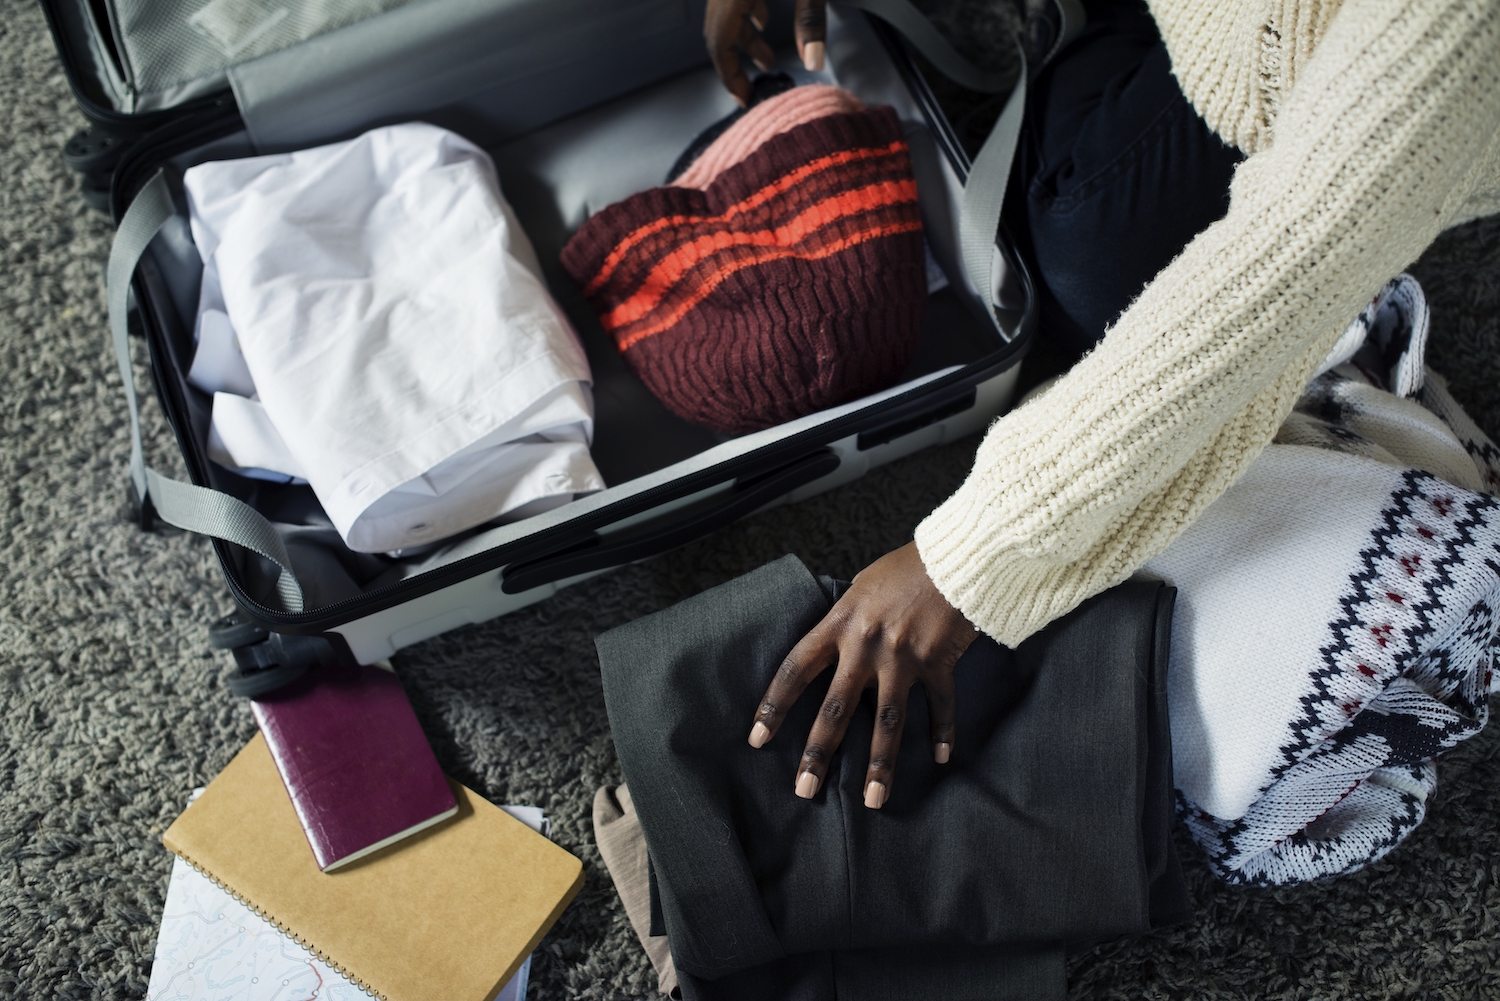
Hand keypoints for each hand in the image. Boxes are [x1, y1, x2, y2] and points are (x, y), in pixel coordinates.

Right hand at [705, 0, 827, 104]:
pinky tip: (763, 21)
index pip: (719, 41)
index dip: (729, 75)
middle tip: (752, 92)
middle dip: (735, 65)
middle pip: (718, 33)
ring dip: (745, 41)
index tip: (744, 100)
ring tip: (767, 62)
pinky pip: (735, 1)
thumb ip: (810, 20)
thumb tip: (813, 63)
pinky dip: (747, 18)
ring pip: (727, 17)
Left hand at [747, 542, 978, 807]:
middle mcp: (866, 645)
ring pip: (887, 720)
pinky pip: (940, 705)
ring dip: (879, 763)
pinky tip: (941, 759)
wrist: (956, 555)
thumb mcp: (860, 586)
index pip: (796, 669)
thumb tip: (830, 647)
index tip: (758, 738)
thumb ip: (844, 620)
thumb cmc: (905, 567)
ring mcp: (903, 657)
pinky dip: (943, 732)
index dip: (775, 705)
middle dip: (818, 752)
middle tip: (804, 789)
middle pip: (835, 707)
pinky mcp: (939, 662)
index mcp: (840, 623)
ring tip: (872, 799)